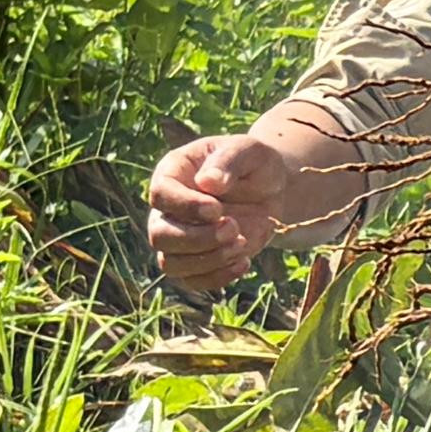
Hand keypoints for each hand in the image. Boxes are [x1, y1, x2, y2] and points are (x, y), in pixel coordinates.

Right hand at [145, 131, 293, 294]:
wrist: (271, 191)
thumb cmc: (254, 165)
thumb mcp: (248, 151)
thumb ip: (228, 160)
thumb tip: (207, 183)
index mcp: (173, 174)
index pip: (160, 194)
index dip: (185, 206)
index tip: (217, 209)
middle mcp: (167, 209)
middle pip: (159, 235)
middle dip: (196, 238)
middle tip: (233, 228)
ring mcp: (177, 238)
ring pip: (171, 263)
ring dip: (208, 260)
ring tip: (242, 244)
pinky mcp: (194, 261)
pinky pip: (192, 280)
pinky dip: (217, 277)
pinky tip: (244, 262)